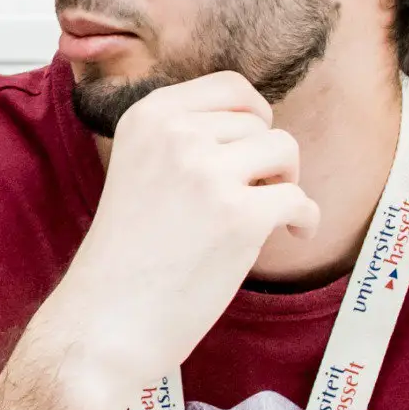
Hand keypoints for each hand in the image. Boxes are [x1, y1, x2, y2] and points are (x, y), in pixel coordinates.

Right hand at [25, 71, 314, 409]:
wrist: (104, 324)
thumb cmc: (122, 260)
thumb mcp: (137, 171)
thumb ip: (182, 142)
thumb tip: (253, 126)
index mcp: (147, 118)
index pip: (228, 85)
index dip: (253, 113)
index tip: (254, 144)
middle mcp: (176, 136)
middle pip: (260, 123)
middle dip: (266, 158)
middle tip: (252, 197)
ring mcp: (208, 174)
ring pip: (286, 151)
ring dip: (286, 183)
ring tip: (266, 215)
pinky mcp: (240, 216)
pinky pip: (300, 200)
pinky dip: (304, 220)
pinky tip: (289, 235)